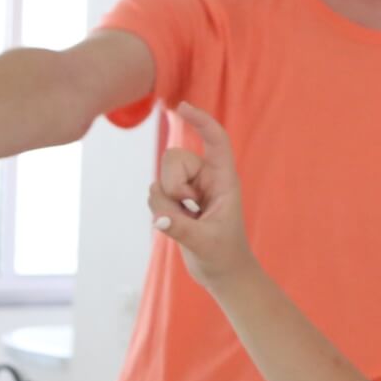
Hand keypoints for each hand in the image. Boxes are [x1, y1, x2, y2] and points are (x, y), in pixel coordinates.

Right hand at [147, 102, 256, 289]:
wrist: (223, 273)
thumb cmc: (223, 256)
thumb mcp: (205, 243)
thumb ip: (181, 229)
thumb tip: (160, 218)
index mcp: (224, 180)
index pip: (215, 141)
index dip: (201, 121)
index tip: (183, 107)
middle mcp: (206, 179)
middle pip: (174, 158)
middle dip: (171, 184)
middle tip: (187, 209)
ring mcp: (190, 189)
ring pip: (161, 178)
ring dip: (164, 202)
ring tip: (183, 222)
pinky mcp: (176, 200)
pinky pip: (155, 193)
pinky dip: (159, 209)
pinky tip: (175, 223)